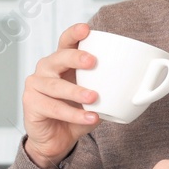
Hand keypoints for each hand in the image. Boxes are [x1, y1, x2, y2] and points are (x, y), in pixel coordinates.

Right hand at [22, 23, 100, 168]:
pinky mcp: (31, 104)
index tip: (87, 29)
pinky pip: (54, 108)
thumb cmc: (75, 112)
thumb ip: (109, 90)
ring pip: (55, 86)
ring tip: (94, 97)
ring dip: (76, 91)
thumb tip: (138, 87)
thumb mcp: (94, 99)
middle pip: (59, 58)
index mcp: (62, 62)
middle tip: (93, 61)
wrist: (56, 140)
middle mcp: (46, 69)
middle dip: (76, 57)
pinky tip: (89, 117)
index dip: (74, 34)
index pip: (66, 42)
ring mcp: (35, 85)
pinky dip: (74, 114)